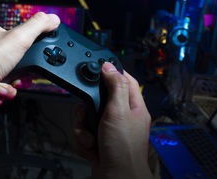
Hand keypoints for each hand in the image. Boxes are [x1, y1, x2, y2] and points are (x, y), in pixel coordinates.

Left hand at [0, 12, 59, 112]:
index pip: (15, 37)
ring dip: (11, 84)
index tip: (30, 57)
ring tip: (7, 85)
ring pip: (7, 76)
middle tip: (19, 75)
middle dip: (19, 72)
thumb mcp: (19, 38)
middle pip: (13, 60)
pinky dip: (1, 93)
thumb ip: (38, 26)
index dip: (26, 49)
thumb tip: (52, 18)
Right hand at [74, 62, 151, 178]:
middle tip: (89, 114)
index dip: (112, 71)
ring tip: (92, 137)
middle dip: (88, 108)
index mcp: (134, 106)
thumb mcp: (119, 112)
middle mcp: (122, 117)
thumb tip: (110, 66)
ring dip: (83, 127)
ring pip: (87, 116)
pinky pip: (83, 131)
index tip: (99, 68)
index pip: (125, 79)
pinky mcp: (98, 140)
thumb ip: (115, 87)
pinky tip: (92, 148)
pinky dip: (83, 140)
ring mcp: (109, 129)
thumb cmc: (124, 150)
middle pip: (99, 98)